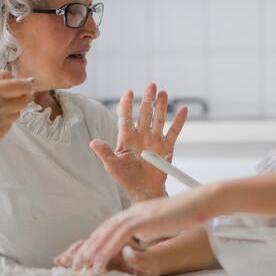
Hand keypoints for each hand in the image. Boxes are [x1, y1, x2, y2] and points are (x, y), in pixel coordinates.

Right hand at [0, 71, 33, 145]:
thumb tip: (19, 77)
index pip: (20, 86)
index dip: (28, 85)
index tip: (30, 84)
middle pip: (24, 100)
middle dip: (24, 96)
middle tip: (17, 94)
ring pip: (19, 112)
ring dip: (14, 108)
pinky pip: (12, 123)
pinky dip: (7, 119)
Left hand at [54, 185, 217, 270]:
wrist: (201, 202)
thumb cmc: (188, 214)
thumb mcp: (164, 222)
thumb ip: (150, 228)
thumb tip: (143, 237)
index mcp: (137, 212)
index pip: (110, 226)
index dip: (96, 241)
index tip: (86, 257)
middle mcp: (134, 211)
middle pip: (104, 229)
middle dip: (88, 247)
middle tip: (75, 265)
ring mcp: (138, 213)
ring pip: (107, 232)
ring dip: (93, 250)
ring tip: (82, 267)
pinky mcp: (144, 218)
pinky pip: (120, 234)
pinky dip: (107, 247)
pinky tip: (100, 260)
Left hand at [90, 83, 187, 199]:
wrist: (144, 190)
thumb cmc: (126, 178)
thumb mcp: (113, 166)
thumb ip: (105, 153)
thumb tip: (92, 142)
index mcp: (126, 138)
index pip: (125, 117)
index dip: (126, 104)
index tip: (128, 92)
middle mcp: (141, 135)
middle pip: (144, 113)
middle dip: (147, 99)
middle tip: (151, 85)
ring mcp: (154, 140)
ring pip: (158, 119)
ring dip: (161, 106)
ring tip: (163, 93)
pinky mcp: (166, 148)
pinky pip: (174, 132)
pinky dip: (179, 121)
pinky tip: (183, 110)